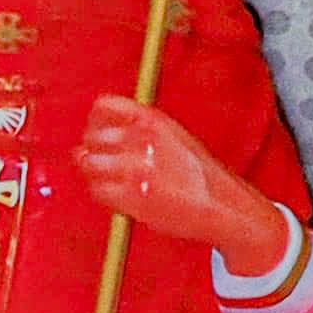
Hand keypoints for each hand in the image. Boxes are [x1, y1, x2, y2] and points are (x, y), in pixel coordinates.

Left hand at [75, 96, 289, 277]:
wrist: (223, 205)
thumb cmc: (198, 173)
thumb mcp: (173, 136)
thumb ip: (137, 129)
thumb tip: (91, 137)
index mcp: (152, 120)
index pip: (102, 107)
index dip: (94, 123)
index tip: (97, 135)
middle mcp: (141, 139)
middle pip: (91, 137)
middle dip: (94, 151)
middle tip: (107, 165)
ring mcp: (134, 166)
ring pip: (89, 164)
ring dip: (97, 174)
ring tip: (116, 182)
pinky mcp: (130, 194)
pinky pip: (97, 189)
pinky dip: (104, 194)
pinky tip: (122, 196)